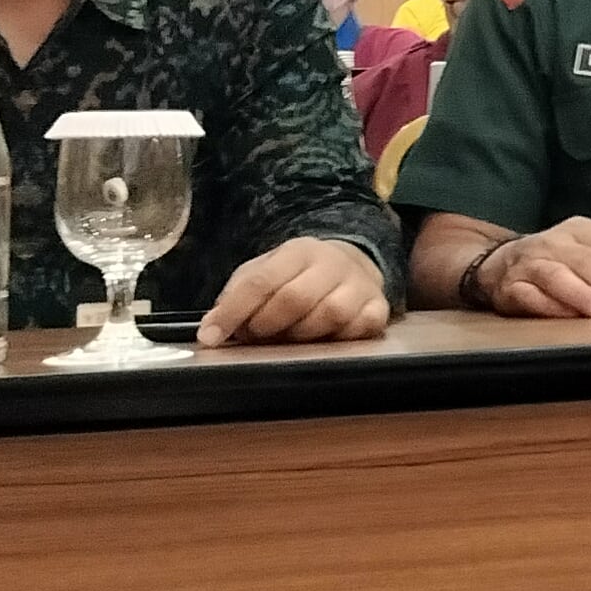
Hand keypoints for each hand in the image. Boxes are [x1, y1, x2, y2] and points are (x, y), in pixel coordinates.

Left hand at [199, 238, 395, 344]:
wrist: (351, 264)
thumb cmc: (298, 276)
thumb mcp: (265, 273)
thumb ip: (237, 297)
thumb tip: (211, 330)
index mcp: (298, 251)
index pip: (261, 281)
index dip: (233, 312)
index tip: (211, 337)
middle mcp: (332, 263)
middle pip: (295, 298)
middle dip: (267, 324)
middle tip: (255, 336)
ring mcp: (359, 285)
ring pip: (331, 313)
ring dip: (301, 334)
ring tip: (289, 337)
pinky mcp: (379, 307)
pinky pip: (362, 327)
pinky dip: (341, 338)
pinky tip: (325, 339)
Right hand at [466, 216, 590, 318]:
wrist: (499, 265)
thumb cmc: (559, 264)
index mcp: (582, 230)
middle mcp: (555, 241)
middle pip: (590, 261)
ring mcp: (530, 262)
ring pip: (558, 276)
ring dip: (583, 294)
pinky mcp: (509, 285)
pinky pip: (529, 295)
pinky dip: (549, 306)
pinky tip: (567, 318)